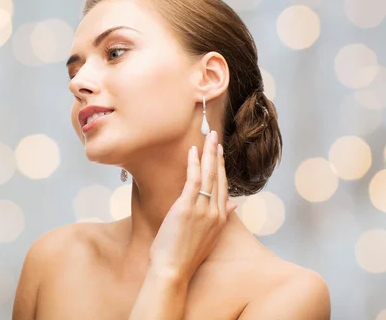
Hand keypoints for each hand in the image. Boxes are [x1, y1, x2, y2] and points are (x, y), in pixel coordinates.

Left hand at [148, 130, 237, 280]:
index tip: (220, 153)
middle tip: (216, 137)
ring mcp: (203, 209)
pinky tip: (193, 150)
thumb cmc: (185, 256)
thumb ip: (221, 219)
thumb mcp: (208, 238)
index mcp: (221, 219)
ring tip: (208, 137)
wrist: (173, 270)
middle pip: (219, 178)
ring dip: (209, 154)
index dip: (222, 168)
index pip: (224, 187)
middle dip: (217, 155)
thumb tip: (234, 206)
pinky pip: (194, 180)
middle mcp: (216, 212)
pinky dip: (194, 163)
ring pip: (209, 175)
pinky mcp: (187, 207)